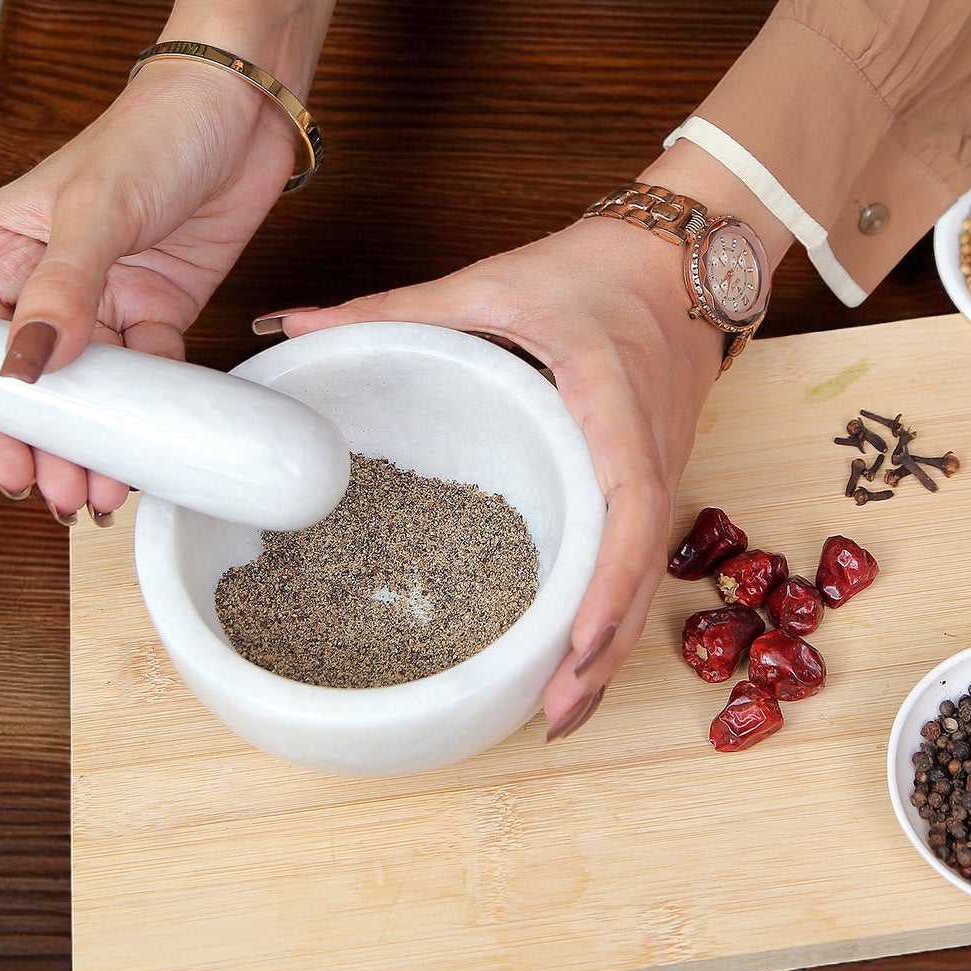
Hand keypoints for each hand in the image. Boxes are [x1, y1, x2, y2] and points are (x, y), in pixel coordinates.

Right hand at [0, 62, 296, 521]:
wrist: (244, 108)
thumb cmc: (156, 132)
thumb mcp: (97, 211)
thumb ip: (62, 293)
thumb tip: (25, 369)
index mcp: (3, 253)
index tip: (16, 471)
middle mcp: (48, 283)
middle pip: (41, 384)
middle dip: (54, 445)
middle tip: (74, 499)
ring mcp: (107, 299)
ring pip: (98, 390)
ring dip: (105, 439)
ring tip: (113, 491)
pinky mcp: (160, 307)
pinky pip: (152, 373)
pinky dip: (155, 410)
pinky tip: (159, 444)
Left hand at [256, 219, 727, 735]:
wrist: (678, 257)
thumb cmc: (595, 272)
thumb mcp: (493, 283)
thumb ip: (395, 308)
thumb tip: (292, 325)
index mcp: (614, 405)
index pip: (628, 506)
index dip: (607, 583)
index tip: (575, 643)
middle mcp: (651, 450)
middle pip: (640, 569)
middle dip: (603, 649)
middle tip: (550, 714)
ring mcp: (664, 468)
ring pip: (647, 575)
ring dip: (611, 644)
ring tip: (560, 708)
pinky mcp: (656, 475)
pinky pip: (643, 555)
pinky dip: (615, 610)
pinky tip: (579, 650)